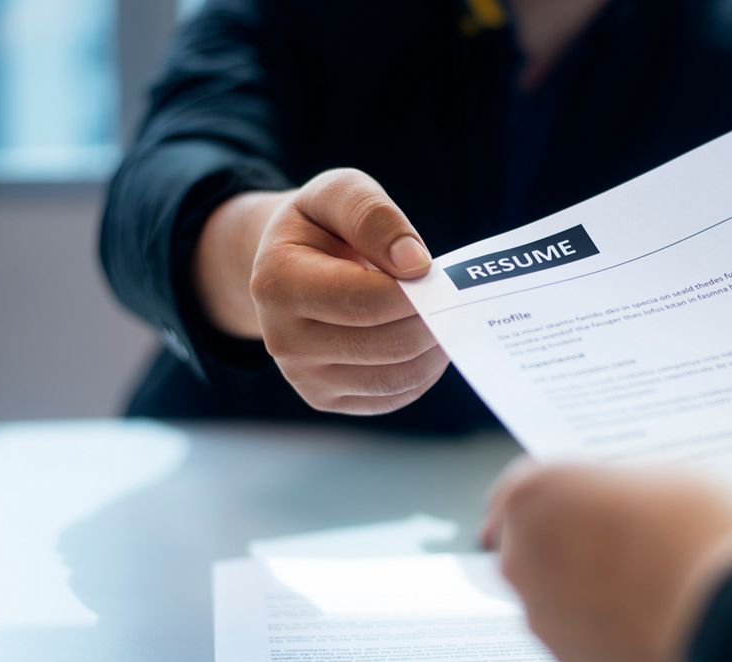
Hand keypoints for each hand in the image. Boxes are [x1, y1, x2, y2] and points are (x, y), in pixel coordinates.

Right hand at [194, 168, 447, 414]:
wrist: (286, 264)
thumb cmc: (321, 225)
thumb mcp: (339, 192)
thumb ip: (374, 216)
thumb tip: (415, 263)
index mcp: (277, 283)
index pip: (367, 302)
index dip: (415, 291)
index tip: (436, 272)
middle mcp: (282, 340)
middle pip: (389, 344)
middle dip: (433, 320)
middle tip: (453, 297)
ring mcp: (303, 377)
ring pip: (397, 377)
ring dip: (435, 348)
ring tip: (443, 315)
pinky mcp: (325, 399)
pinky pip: (391, 397)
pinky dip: (423, 371)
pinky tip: (425, 341)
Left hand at [481, 461, 731, 661]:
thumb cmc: (700, 532)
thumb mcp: (659, 478)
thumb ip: (613, 491)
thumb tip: (615, 506)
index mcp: (534, 497)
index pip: (516, 490)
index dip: (552, 494)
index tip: (571, 500)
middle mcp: (523, 562)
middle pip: (532, 547)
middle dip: (567, 543)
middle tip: (621, 540)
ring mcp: (545, 623)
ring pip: (556, 599)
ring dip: (586, 590)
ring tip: (647, 584)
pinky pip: (583, 641)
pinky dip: (607, 632)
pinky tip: (652, 619)